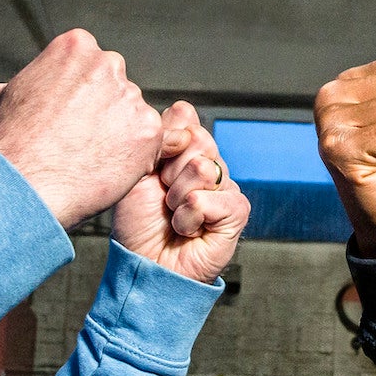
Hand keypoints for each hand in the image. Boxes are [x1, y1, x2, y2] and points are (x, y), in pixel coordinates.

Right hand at [0, 29, 162, 228]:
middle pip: (116, 87)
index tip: (71, 115)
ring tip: (89, 159)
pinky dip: (135, 158)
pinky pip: (151, 142)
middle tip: (81, 140)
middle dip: (104, 110)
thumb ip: (30, 79)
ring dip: (120, 135)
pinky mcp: (149, 130)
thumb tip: (35, 82)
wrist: (23, 186)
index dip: (82, 94)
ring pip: (133, 115)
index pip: (92, 64)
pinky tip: (106, 169)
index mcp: (76, 46)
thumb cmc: (9, 146)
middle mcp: (108, 64)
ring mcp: (131, 97)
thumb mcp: (2, 96)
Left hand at [111, 103, 249, 283]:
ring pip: (203, 167)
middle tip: (163, 196)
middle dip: (169, 171)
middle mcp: (209, 166)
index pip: (186, 119)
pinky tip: (187, 230)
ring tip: (172, 214)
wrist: (144, 265)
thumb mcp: (138, 172)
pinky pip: (211, 198)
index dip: (164, 142)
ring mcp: (225, 187)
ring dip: (177, 197)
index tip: (151, 170)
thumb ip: (161, 138)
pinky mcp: (237, 211)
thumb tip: (184, 110)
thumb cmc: (138, 224)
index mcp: (186, 153)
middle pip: (197, 138)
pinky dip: (189, 217)